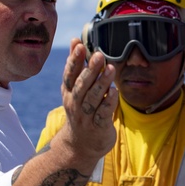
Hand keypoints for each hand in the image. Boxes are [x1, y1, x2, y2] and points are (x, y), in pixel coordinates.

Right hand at [56, 38, 118, 170]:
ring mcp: (86, 116)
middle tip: (99, 55)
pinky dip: (109, 102)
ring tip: (111, 68)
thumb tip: (75, 40)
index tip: (80, 45)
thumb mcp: (74, 88)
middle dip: (90, 70)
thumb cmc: (81, 109)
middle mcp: (75, 104)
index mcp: (69, 92)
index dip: (74, 60)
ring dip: (102, 83)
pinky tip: (115, 91)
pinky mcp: (98, 127)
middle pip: (81, 85)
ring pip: (93, 98)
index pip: (69, 74)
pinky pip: (103, 113)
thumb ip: (77, 64)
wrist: (81, 145)